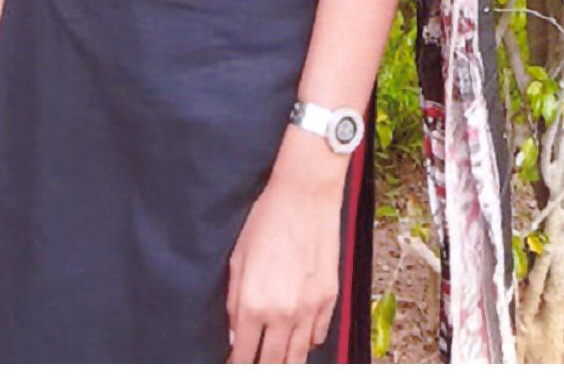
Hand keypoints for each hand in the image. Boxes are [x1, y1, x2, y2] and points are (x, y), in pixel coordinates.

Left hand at [225, 172, 342, 362]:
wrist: (304, 195)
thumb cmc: (267, 219)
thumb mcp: (238, 259)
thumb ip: (234, 301)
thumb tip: (236, 333)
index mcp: (254, 304)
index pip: (244, 354)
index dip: (236, 365)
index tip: (234, 365)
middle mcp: (283, 314)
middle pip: (272, 363)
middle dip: (260, 367)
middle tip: (253, 363)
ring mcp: (309, 308)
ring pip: (298, 357)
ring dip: (285, 362)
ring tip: (275, 359)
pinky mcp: (329, 298)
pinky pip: (318, 336)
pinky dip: (307, 342)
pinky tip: (298, 337)